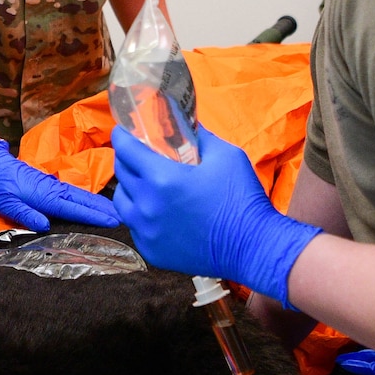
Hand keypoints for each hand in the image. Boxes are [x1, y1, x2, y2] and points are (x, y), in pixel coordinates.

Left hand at [0, 139, 120, 231]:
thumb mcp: (5, 204)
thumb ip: (25, 214)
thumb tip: (45, 226)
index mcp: (45, 197)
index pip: (75, 210)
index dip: (95, 217)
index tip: (114, 222)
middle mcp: (54, 190)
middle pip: (85, 201)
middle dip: (106, 209)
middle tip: (127, 218)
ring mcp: (54, 186)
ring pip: (83, 196)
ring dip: (101, 204)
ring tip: (118, 211)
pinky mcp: (52, 184)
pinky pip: (76, 193)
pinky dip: (89, 199)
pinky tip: (96, 203)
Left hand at [111, 126, 320, 305]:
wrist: (253, 246)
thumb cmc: (242, 198)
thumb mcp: (226, 155)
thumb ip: (199, 136)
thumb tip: (185, 124)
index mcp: (162, 178)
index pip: (125, 148)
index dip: (122, 135)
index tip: (124, 129)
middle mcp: (147, 205)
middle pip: (121, 173)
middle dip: (127, 158)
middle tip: (139, 153)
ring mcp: (146, 231)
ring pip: (122, 202)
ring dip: (130, 188)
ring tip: (146, 183)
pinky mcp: (152, 251)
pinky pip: (134, 226)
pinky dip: (140, 215)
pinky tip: (157, 211)